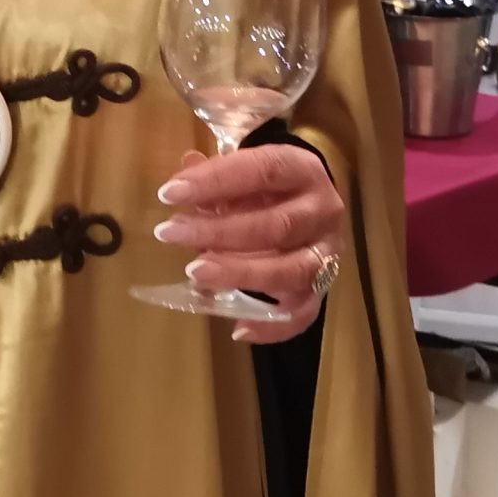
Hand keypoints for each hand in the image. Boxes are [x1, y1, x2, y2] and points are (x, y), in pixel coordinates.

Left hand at [154, 143, 345, 342]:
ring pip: (292, 270)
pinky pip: (303, 313)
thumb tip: (186, 168)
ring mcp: (327, 253)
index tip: (170, 193)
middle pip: (276, 225)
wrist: (308, 201)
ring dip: (241, 274)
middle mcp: (322, 211)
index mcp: (303, 171)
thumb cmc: (266, 184)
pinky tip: (237, 328)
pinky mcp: (323, 288)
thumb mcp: (244, 168)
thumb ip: (216, 171)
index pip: (263, 171)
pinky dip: (273, 326)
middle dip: (218, 232)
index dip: (216, 180)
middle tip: (170, 233)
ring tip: (195, 274)